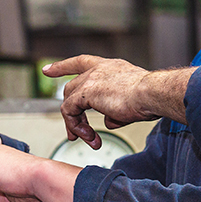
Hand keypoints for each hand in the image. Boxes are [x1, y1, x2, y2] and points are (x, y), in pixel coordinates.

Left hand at [47, 55, 192, 147]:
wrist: (152, 93)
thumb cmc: (150, 97)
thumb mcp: (130, 103)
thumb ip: (115, 110)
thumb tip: (109, 121)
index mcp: (110, 66)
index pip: (81, 62)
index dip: (63, 66)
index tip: (48, 70)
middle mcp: (98, 69)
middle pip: (71, 87)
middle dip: (69, 110)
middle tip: (74, 132)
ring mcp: (91, 79)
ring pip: (69, 101)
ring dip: (76, 123)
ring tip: (87, 138)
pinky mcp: (86, 92)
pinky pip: (70, 111)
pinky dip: (77, 126)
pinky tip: (89, 136)